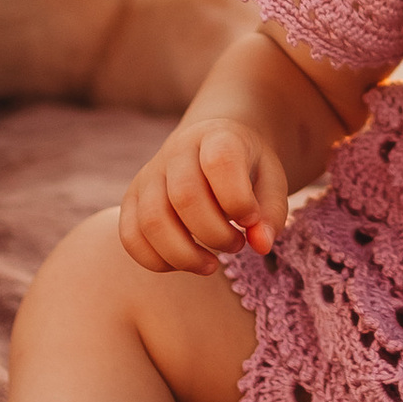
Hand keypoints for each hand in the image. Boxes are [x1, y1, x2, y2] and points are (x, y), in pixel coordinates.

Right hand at [119, 113, 290, 272]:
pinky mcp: (132, 200)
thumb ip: (271, 212)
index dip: (238, 199)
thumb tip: (261, 245)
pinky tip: (186, 262)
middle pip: (185, 197)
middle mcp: (176, 152)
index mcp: (216, 137)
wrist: (211, 146)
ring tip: (212, 264)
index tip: (251, 219)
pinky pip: (130, 237)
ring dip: (185, 255)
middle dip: (216, 235)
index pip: (220, 162)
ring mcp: (149, 175)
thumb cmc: (246, 168)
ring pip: (152, 221)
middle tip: (237, 244)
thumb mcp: (271, 181)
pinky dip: (157, 261)